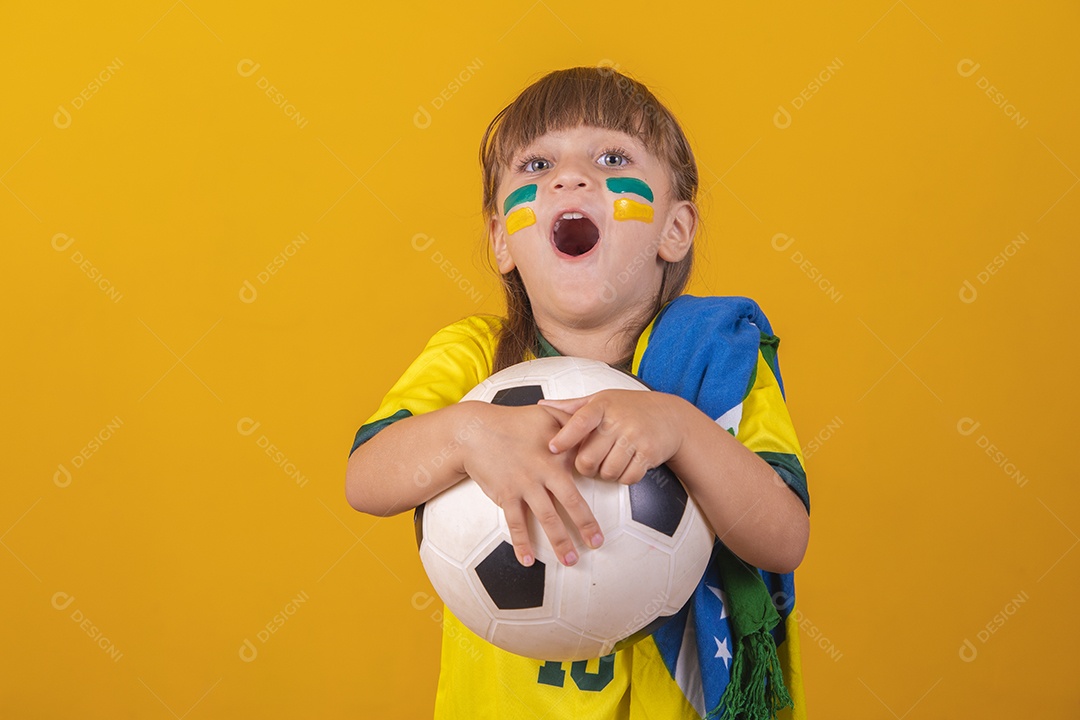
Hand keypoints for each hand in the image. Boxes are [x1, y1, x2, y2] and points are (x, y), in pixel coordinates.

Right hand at [456, 402, 604, 567]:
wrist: (475, 432)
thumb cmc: (512, 422)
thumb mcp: (546, 413)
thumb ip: (571, 419)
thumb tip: (592, 425)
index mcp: (556, 456)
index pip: (583, 476)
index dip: (598, 488)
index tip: (609, 506)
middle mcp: (542, 473)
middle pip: (569, 503)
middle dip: (585, 525)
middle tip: (597, 543)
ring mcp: (523, 486)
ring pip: (545, 518)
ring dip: (559, 542)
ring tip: (570, 560)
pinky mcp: (505, 495)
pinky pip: (515, 524)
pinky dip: (521, 543)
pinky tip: (528, 560)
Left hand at [540, 390, 685, 484]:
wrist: (670, 415)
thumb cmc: (628, 407)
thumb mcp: (602, 399)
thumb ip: (572, 406)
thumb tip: (541, 405)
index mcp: (602, 405)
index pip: (579, 422)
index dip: (564, 437)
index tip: (552, 447)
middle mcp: (618, 420)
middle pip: (588, 458)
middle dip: (585, 467)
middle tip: (589, 463)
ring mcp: (635, 437)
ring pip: (607, 472)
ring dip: (605, 474)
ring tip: (608, 463)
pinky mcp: (649, 453)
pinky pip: (627, 478)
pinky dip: (623, 478)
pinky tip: (624, 466)